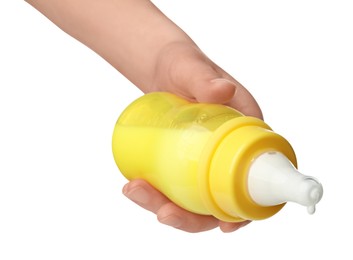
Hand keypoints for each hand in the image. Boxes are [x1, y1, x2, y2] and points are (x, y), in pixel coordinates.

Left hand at [123, 42, 261, 232]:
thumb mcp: (192, 69)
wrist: (164, 68)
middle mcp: (230, 150)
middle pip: (223, 199)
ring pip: (196, 199)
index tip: (226, 225)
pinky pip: (179, 188)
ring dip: (170, 208)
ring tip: (136, 191)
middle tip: (163, 212)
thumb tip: (223, 90)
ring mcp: (207, 158)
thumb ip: (206, 79)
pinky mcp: (188, 161)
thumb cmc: (184, 66)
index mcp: (247, 131)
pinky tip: (137, 189)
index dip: (247, 207)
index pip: (257, 176)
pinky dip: (160, 195)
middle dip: (194, 216)